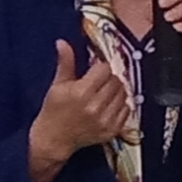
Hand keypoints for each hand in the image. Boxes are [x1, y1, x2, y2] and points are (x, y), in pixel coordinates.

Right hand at [29, 38, 132, 181]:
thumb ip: (65, 62)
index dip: (100, 67)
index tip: (94, 70)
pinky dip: (121, 105)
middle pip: (115, 81)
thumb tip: (62, 42)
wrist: (54, 139)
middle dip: (109, 77)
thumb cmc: (54, 110)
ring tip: (104, 92)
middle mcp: (95, 107)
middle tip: (100, 81)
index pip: (104, 69)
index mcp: (81, 92)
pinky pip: (127, 111)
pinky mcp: (111, 131)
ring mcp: (105, 121)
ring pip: (123, 94)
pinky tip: (110, 104)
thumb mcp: (58, 84)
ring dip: (116, 90)